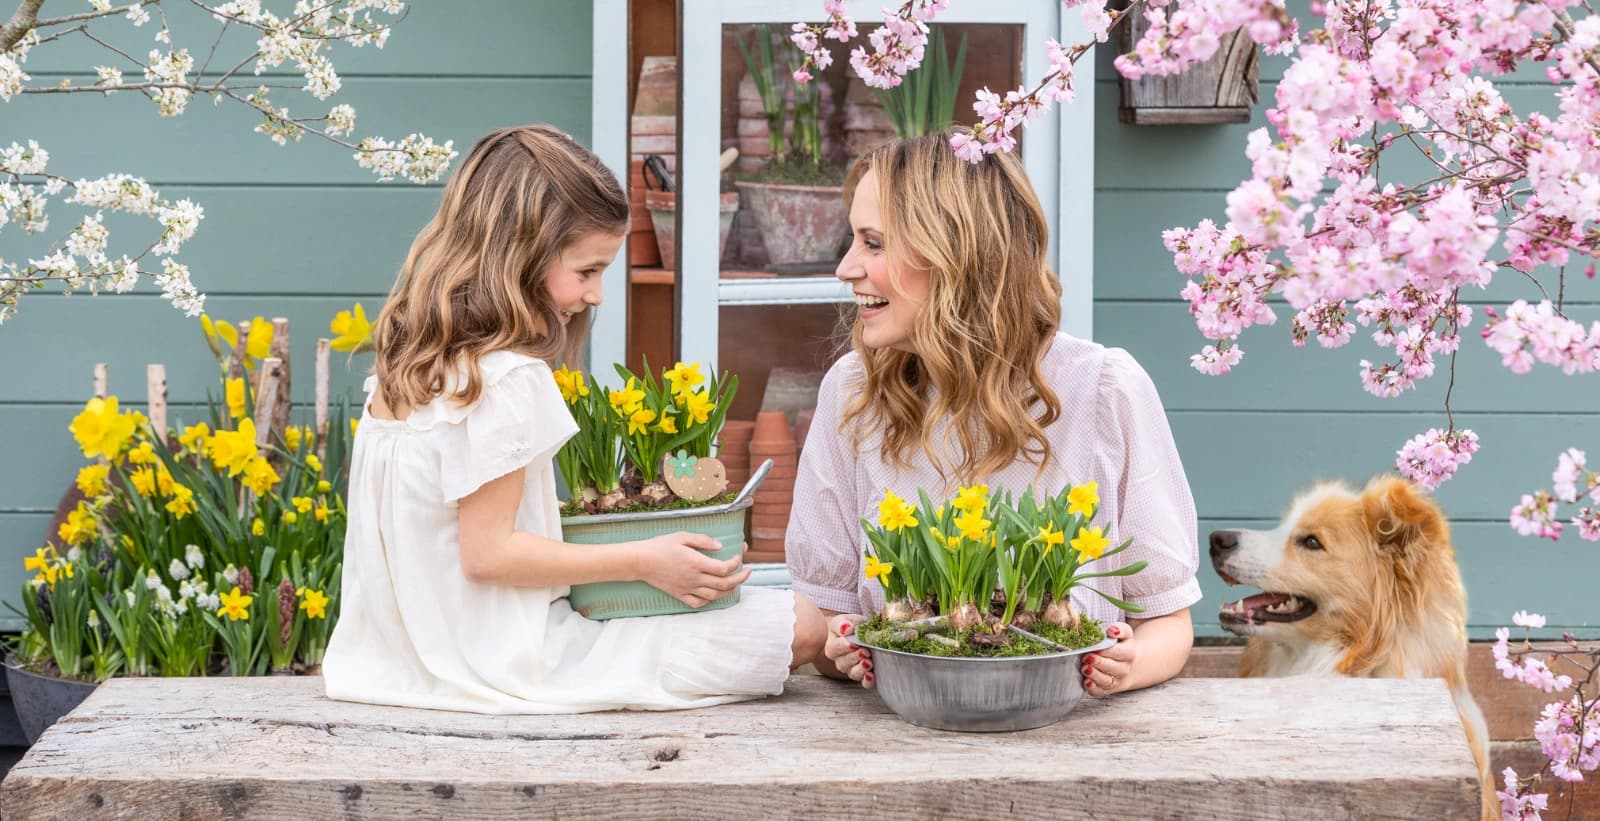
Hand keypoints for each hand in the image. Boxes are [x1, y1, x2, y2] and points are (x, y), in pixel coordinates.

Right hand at [632, 531, 747, 607]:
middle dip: (740, 579)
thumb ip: (703, 540)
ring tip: (734, 583)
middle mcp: (694, 578)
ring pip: (714, 596)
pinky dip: (709, 601)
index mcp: (696, 563)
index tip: (738, 556)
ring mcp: (687, 588)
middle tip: (747, 571)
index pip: (724, 569)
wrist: (640, 561)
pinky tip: (713, 594)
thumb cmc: (660, 546)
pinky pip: (698, 602)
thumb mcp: (682, 536)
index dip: (735, 564)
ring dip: (728, 590)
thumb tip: (720, 546)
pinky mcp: (679, 594)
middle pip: (724, 584)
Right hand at [824, 614, 873, 687]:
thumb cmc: (851, 625)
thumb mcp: (845, 620)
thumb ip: (842, 624)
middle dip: (855, 657)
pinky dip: (868, 681)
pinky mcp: (864, 676)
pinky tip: (871, 675)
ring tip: (869, 662)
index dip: (844, 647)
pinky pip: (865, 683)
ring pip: (853, 673)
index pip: (835, 648)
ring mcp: (852, 669)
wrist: (863, 631)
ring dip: (861, 669)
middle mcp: (840, 660)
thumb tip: (846, 628)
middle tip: (864, 651)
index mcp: (833, 646)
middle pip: (843, 663)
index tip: (853, 643)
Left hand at [1082, 622, 1134, 696]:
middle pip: (1113, 668)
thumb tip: (1112, 630)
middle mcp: (1124, 669)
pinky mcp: (1107, 689)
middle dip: (1099, 663)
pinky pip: (1101, 692)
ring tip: (1085, 669)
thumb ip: (1119, 629)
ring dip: (1095, 676)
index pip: (1120, 653)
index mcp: (1129, 653)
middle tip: (1087, 657)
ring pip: (1107, 681)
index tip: (1095, 648)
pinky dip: (1093, 689)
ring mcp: (1116, 680)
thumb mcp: (1124, 633)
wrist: (1128, 663)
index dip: (1107, 651)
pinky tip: (1086, 683)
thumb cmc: (1121, 645)